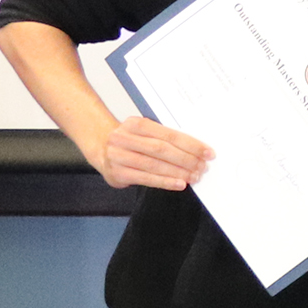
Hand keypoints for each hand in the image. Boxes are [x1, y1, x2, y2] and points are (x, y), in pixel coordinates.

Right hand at [91, 115, 213, 190]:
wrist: (101, 147)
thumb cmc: (130, 140)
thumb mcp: (143, 132)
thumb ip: (163, 137)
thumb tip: (195, 149)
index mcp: (135, 124)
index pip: (168, 134)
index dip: (190, 144)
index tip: (206, 152)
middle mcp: (124, 138)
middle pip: (162, 149)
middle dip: (186, 159)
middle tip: (202, 166)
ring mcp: (119, 156)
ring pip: (154, 165)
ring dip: (178, 172)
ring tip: (194, 176)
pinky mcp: (118, 173)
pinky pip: (146, 179)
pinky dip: (165, 182)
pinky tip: (178, 183)